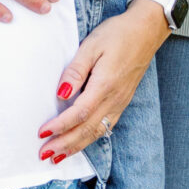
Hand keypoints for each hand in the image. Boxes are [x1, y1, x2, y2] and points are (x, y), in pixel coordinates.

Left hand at [40, 2, 166, 160]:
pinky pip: (105, 127)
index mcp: (105, 85)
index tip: (42, 133)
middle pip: (87, 129)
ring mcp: (120, 103)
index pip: (79, 113)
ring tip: (58, 157)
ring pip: (96, 132)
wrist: (146, 31)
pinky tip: (80, 143)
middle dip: (64, 144)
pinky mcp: (122, 102)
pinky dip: (90, 139)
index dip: (60, 126)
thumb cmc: (117, 35)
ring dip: (76, 146)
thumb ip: (76, 71)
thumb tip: (61, 94)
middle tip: (44, 155)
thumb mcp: (91, 45)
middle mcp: (114, 99)